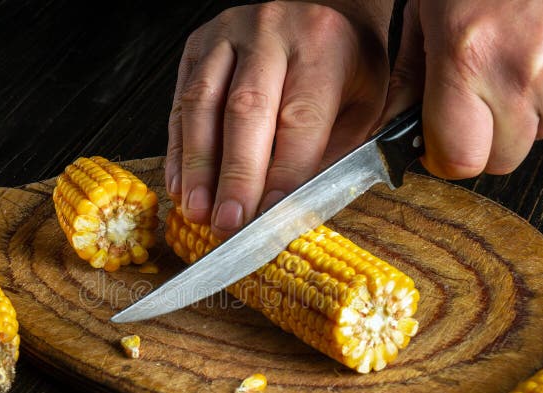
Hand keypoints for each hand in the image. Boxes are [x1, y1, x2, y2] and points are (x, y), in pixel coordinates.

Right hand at [166, 1, 391, 238]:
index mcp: (321, 43)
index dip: (284, 172)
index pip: (300, 118)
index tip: (271, 215)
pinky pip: (180, 102)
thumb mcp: (363, 108)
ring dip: (198, 167)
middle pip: (245, 110)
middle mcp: (270, 31)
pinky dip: (179, 151)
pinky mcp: (198, 46)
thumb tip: (294, 208)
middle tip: (228, 222)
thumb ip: (333, 154)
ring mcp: (227, 34)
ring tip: (198, 211)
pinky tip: (182, 187)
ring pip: (202, 104)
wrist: (326, 12)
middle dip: (234, 175)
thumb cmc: (345, 68)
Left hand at [384, 0, 542, 178]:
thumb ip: (410, 75)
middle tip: (484, 93)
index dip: (445, 157)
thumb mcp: (431, 8)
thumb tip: (392, 124)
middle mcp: (523, 75)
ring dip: (526, 114)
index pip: (458, 159)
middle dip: (486, 138)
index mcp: (468, 58)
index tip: (440, 144)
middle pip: (501, 159)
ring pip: (540, 137)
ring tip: (523, 58)